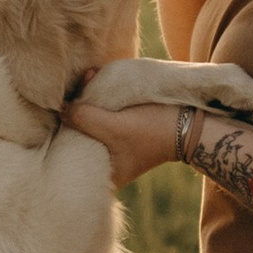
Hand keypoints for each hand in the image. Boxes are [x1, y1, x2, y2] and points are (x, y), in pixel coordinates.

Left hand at [58, 91, 188, 188]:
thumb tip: (61, 110)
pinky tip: (97, 79)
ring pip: (92, 122)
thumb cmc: (152, 131)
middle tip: (81, 84)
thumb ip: (84, 119)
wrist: (190, 125)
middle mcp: (107, 166)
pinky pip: (104, 117)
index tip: (64, 104)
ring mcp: (116, 150)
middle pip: (81, 134)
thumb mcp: (113, 127)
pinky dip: (100, 100)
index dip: (65, 127)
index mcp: (104, 176)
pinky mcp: (124, 134)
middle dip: (77, 109)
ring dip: (89, 99)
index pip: (71, 152)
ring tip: (91, 76)